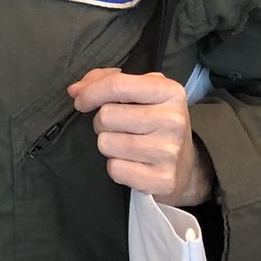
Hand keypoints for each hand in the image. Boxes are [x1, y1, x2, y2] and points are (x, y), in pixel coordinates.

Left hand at [67, 67, 214, 205]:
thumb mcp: (141, 92)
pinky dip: (116, 167)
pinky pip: (115, 169)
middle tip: (119, 128)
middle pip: (106, 116)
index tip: (80, 101)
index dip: (90, 92)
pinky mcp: (163, 180)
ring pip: (106, 143)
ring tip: (127, 145)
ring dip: (109, 145)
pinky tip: (132, 164)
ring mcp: (170, 151)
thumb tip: (75, 90)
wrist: (186, 166)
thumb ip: (106, 81)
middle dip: (102, 122)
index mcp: (170, 91)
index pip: (118, 85)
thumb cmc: (155, 121)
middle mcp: (173, 120)